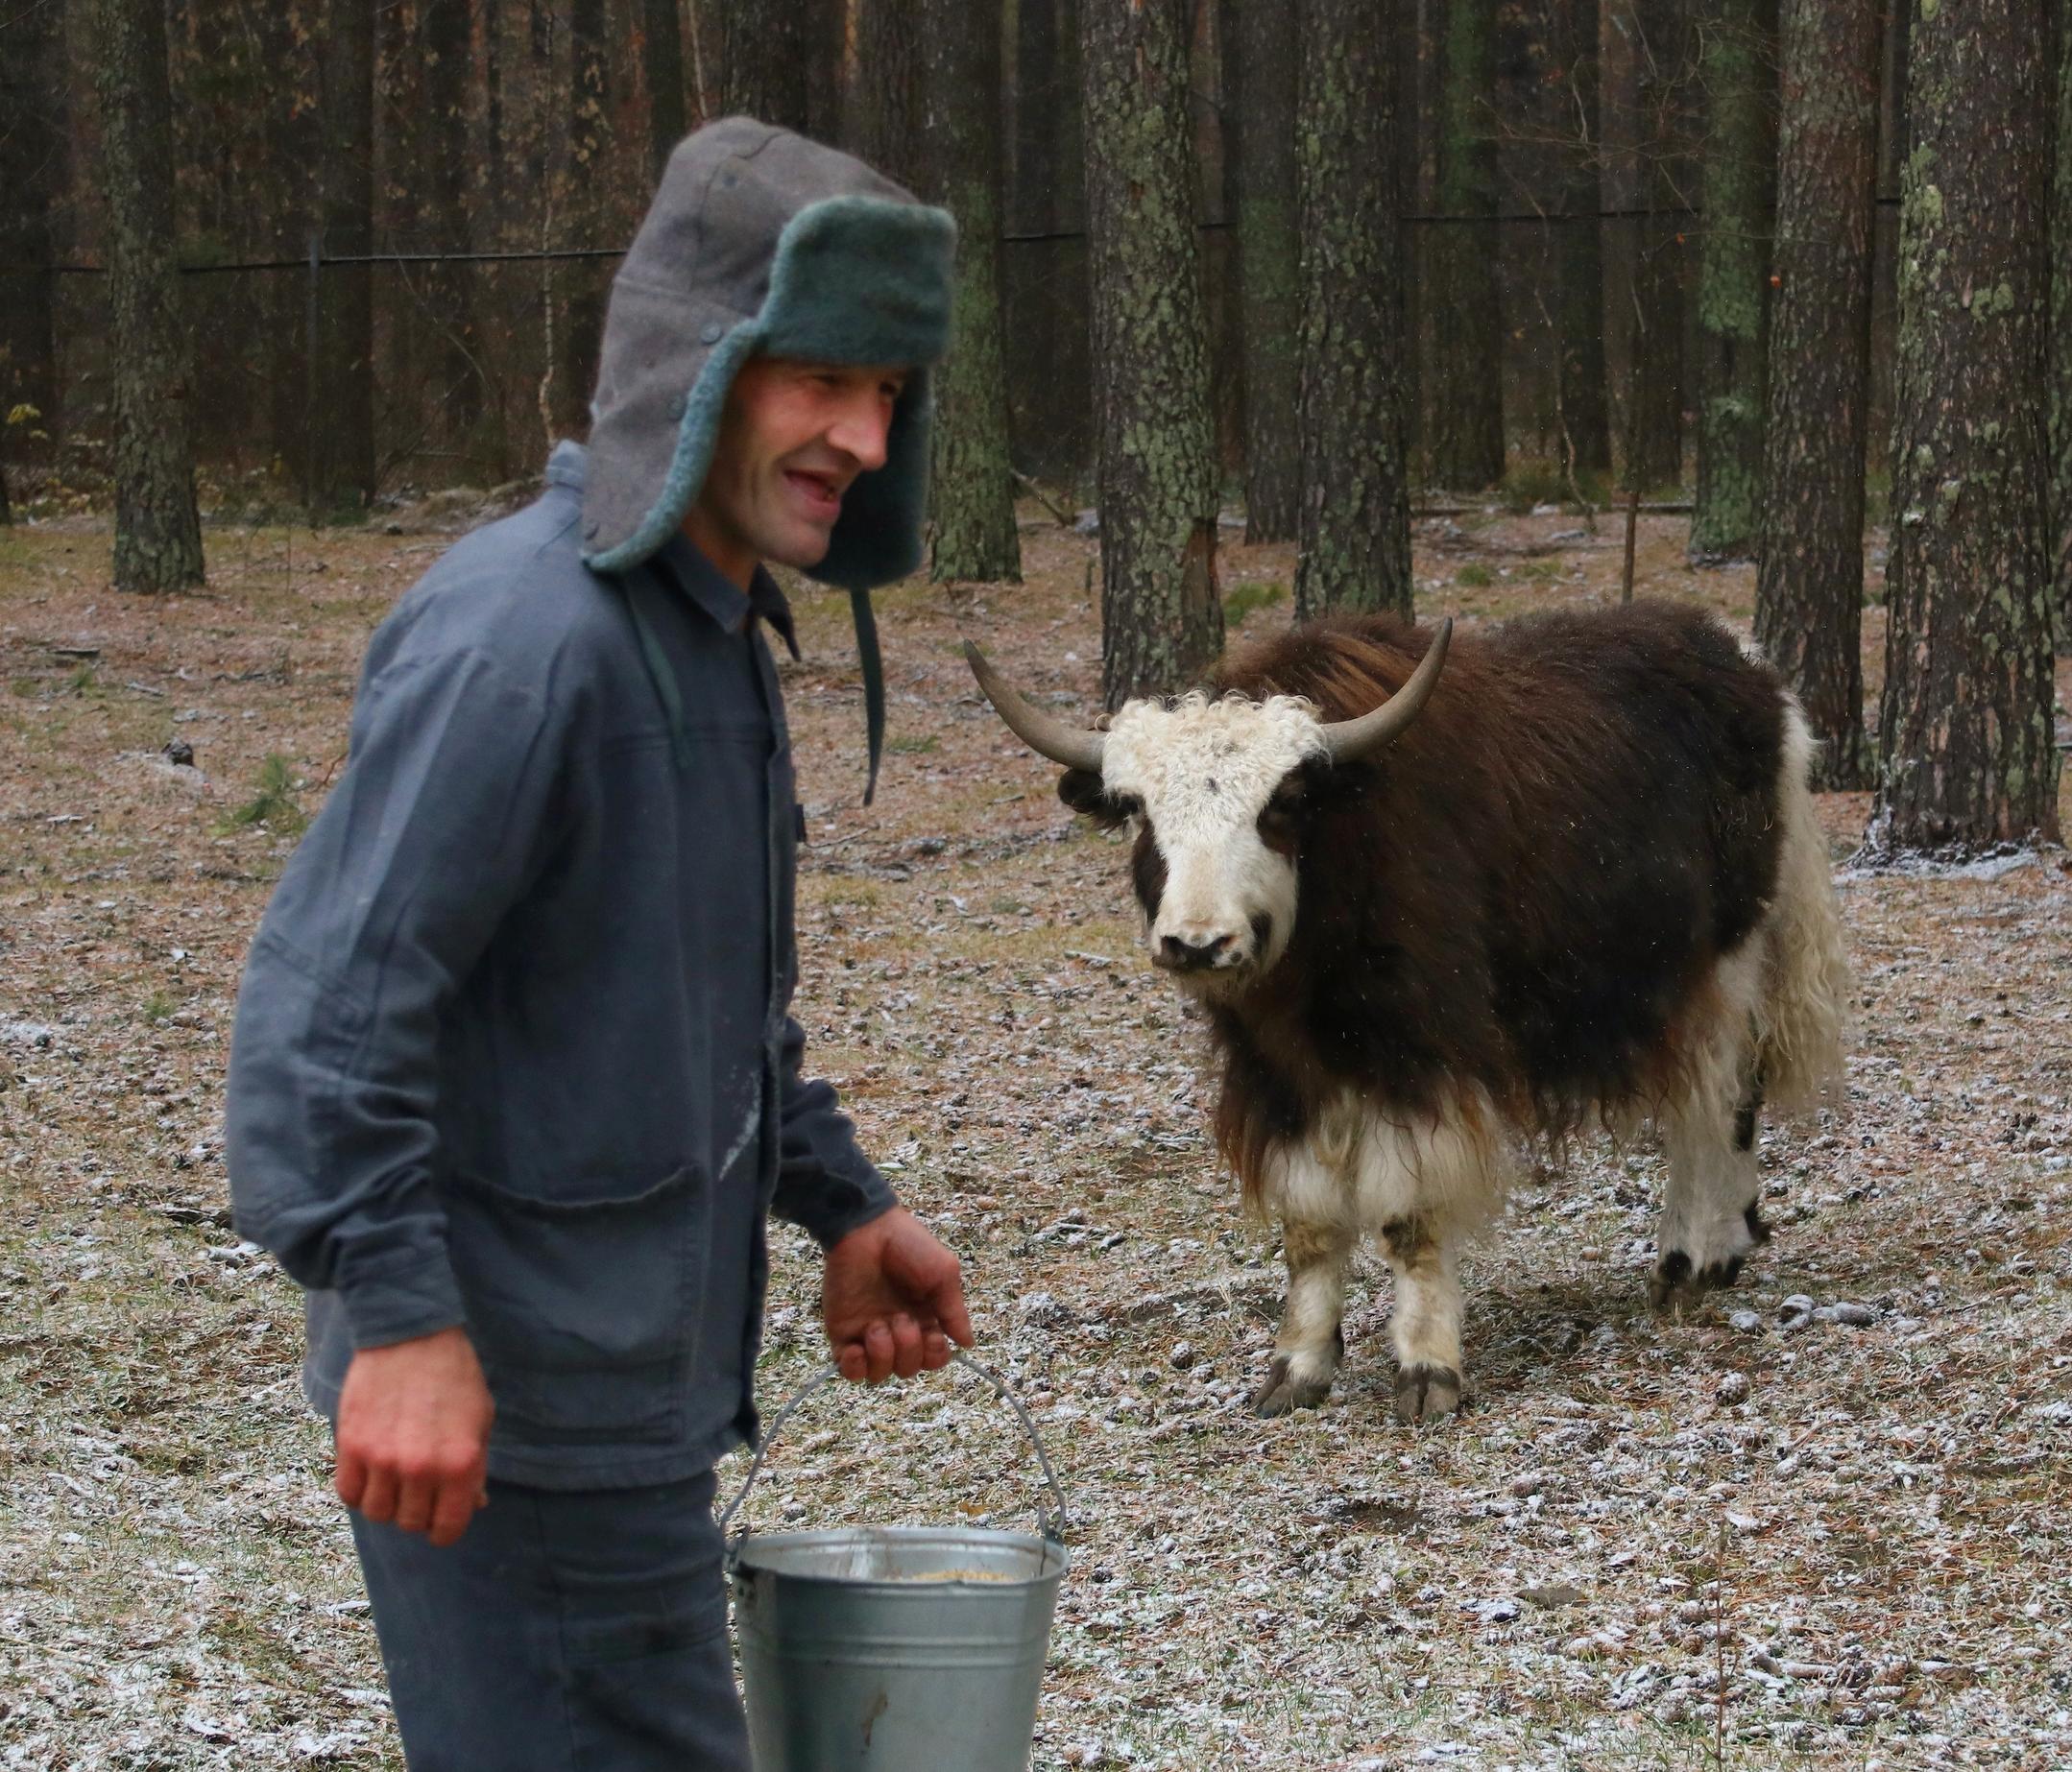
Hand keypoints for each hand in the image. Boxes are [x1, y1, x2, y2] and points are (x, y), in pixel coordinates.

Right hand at [334, 1325, 494, 1546]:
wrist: (412, 1335)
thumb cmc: (454, 1375)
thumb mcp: (480, 1420)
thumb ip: (476, 1468)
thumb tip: (476, 1505)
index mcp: (461, 1463)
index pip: (447, 1529)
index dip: (444, 1528)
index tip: (440, 1518)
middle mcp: (421, 1468)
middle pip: (410, 1523)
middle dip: (417, 1511)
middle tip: (419, 1488)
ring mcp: (383, 1459)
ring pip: (378, 1513)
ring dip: (387, 1501)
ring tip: (394, 1477)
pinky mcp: (351, 1445)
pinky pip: (349, 1494)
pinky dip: (360, 1489)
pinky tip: (371, 1470)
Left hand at [822, 1206, 973, 1383]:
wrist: (866, 1227)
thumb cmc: (909, 1244)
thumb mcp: (943, 1273)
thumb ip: (953, 1311)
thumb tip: (967, 1343)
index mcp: (923, 1318)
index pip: (932, 1357)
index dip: (934, 1355)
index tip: (932, 1334)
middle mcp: (897, 1330)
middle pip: (907, 1369)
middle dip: (908, 1350)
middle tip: (900, 1318)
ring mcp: (868, 1332)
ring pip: (879, 1374)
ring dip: (883, 1356)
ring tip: (878, 1327)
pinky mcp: (842, 1331)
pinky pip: (847, 1369)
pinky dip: (855, 1367)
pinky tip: (858, 1349)